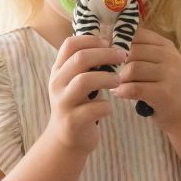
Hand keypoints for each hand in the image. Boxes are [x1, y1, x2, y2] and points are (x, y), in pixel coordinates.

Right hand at [44, 34, 124, 155]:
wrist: (66, 140)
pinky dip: (106, 106)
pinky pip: (94, 108)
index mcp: (58, 71)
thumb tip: (109, 42)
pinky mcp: (73, 121)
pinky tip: (109, 108)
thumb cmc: (77, 105)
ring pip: (84, 81)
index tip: (109, 42)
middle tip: (123, 56)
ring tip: (118, 81)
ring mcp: (63, 103)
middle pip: (80, 59)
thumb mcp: (74, 82)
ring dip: (106, 78)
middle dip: (105, 54)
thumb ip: (85, 65)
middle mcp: (57, 84)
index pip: (69, 44)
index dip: (91, 39)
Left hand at [112, 29, 180, 130]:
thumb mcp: (156, 64)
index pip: (138, 35)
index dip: (118, 41)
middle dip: (117, 63)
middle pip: (132, 51)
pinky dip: (122, 91)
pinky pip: (134, 88)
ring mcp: (169, 74)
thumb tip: (108, 40)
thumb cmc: (162, 86)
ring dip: (119, 78)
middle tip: (109, 72)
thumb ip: (138, 51)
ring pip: (132, 69)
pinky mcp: (164, 92)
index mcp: (166, 46)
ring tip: (115, 84)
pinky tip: (118, 93)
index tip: (108, 52)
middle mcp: (170, 56)